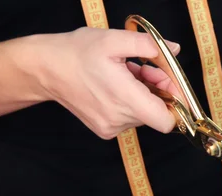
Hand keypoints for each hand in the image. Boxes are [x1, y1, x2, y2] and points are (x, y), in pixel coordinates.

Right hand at [34, 27, 180, 138]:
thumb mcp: (115, 39)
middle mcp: (119, 119)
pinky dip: (131, 102)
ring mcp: (110, 128)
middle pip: (157, 113)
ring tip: (128, 74)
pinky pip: (129, 118)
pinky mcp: (104, 130)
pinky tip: (118, 85)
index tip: (171, 84)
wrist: (45, 68)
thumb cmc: (77, 52)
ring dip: (144, 94)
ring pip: (143, 114)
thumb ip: (150, 46)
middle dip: (159, 90)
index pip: (166, 121)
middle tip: (146, 68)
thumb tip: (174, 50)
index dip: (176, 103)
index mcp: (125, 99)